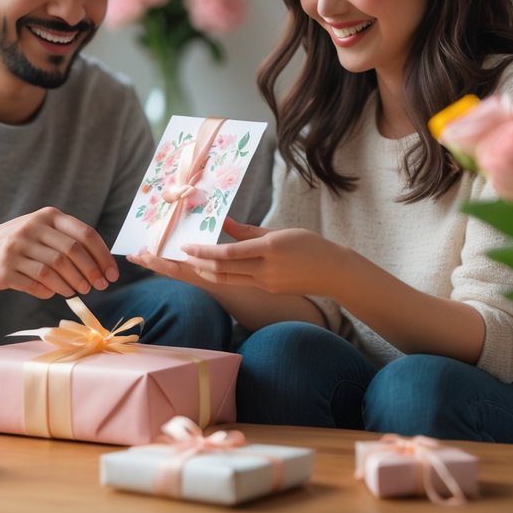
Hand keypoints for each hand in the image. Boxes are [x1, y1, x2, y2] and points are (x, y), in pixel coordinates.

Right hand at [0, 207, 119, 299]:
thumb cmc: (19, 243)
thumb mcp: (41, 230)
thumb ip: (67, 240)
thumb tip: (101, 266)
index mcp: (47, 216)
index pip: (85, 234)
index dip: (103, 256)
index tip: (112, 275)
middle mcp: (32, 228)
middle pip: (72, 252)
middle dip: (90, 272)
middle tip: (98, 287)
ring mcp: (16, 248)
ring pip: (55, 269)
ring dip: (72, 284)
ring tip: (79, 291)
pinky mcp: (4, 268)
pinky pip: (36, 283)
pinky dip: (50, 290)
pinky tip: (55, 293)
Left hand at [150, 217, 339, 295]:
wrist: (333, 272)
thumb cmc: (308, 245)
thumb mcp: (278, 231)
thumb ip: (247, 230)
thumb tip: (222, 221)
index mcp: (269, 249)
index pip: (228, 253)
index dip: (204, 251)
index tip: (185, 246)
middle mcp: (265, 270)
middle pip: (222, 269)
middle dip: (196, 263)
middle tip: (179, 255)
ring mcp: (266, 284)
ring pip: (227, 279)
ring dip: (204, 272)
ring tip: (187, 263)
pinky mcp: (268, 290)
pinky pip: (239, 282)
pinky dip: (221, 274)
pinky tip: (210, 267)